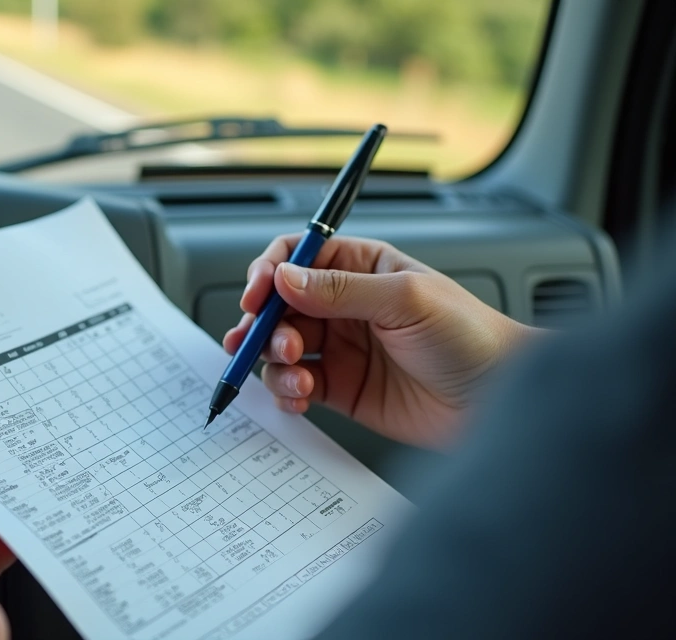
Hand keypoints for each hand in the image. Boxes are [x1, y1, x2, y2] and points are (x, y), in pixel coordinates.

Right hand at [225, 235, 540, 448]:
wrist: (499, 400)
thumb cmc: (471, 337)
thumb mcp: (406, 300)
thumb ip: (340, 289)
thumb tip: (286, 277)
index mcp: (362, 268)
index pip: (297, 258)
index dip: (270, 273)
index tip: (259, 295)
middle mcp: (345, 306)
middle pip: (279, 307)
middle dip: (267, 325)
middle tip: (281, 344)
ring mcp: (341, 349)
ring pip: (281, 348)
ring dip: (276, 362)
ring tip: (300, 376)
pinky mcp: (341, 389)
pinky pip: (295, 387)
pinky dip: (286, 393)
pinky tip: (301, 397)